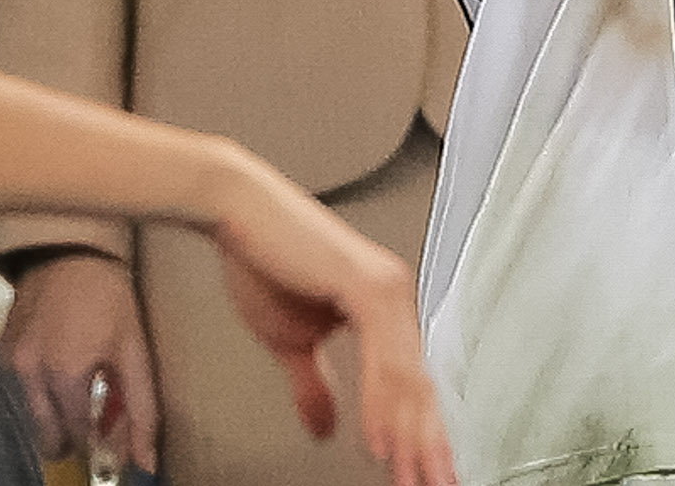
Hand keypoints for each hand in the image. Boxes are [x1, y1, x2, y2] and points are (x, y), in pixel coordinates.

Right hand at [0, 250, 159, 470]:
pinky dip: (35, 393)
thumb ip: (141, 407)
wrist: (69, 250)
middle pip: (47, 436)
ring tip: (76, 388)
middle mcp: (29, 374)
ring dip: (52, 415)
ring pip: (28, 418)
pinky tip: (56, 370)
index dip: (97, 443)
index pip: (77, 437)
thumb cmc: (104, 292)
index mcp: (65, 374)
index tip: (110, 444)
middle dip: (72, 435)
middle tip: (93, 418)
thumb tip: (146, 457)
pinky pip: (13, 393)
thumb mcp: (134, 348)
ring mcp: (8, 364)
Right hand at [203, 152, 458, 485]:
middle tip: (435, 485)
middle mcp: (396, 300)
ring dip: (411, 434)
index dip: (419, 436)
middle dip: (428, 445)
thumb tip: (328, 428)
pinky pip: (384, 357)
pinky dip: (384, 403)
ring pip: (408, 377)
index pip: (411, 385)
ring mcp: (388, 290)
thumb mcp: (292, 341)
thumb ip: (315, 386)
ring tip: (413, 475)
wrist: (239, 215)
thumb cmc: (266, 263)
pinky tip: (384, 437)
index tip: (424, 475)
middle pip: (421, 387)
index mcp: (386, 312)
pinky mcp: (368, 285)